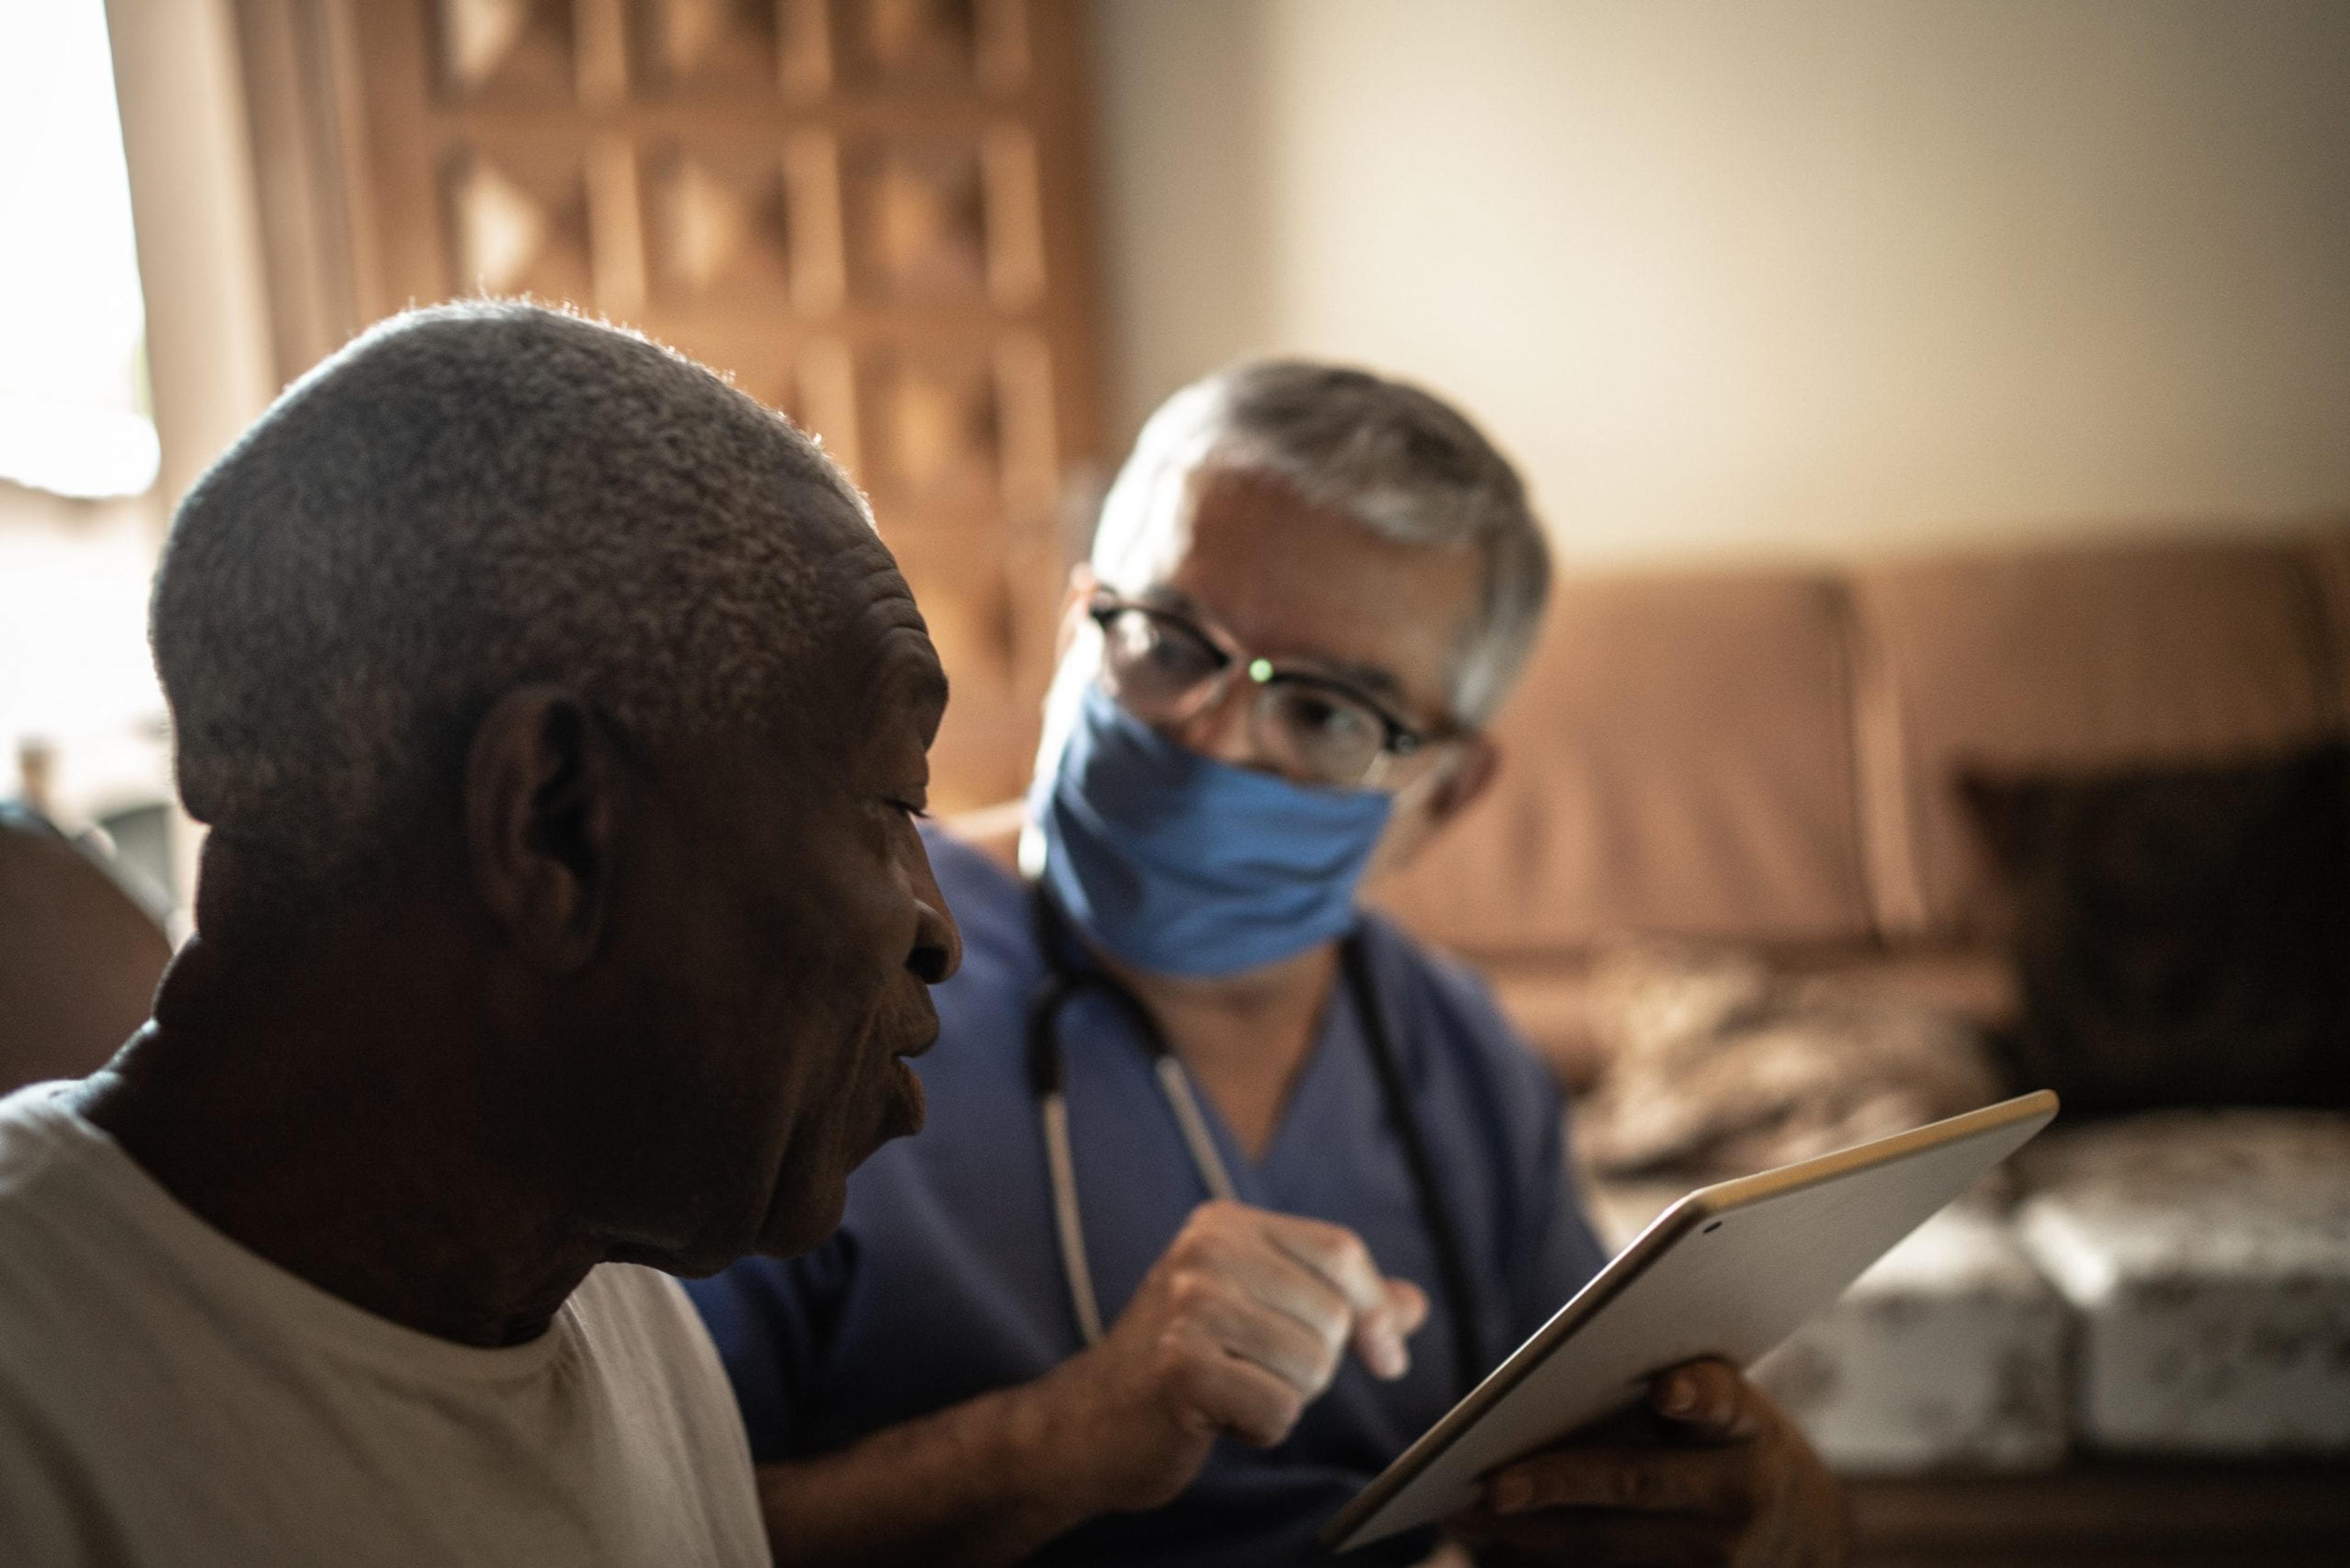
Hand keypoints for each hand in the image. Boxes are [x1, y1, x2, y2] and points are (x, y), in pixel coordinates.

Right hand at [1035, 1200, 1426, 1514]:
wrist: (1090, 1422)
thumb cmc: (1187, 1365)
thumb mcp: (1259, 1311)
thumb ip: (1336, 1301)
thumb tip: (1414, 1305)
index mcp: (1225, 1224)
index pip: (1340, 1252)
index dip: (1375, 1310)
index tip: (1386, 1358)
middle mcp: (1205, 1251)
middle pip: (1332, 1315)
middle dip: (1316, 1365)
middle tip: (1258, 1373)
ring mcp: (1189, 1306)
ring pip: (1311, 1365)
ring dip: (1286, 1398)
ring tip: (1233, 1389)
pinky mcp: (1181, 1368)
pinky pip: (1278, 1410)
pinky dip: (1260, 1429)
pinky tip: (1217, 1416)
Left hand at [1447, 1359, 1846, 1566]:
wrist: (1814, 1544)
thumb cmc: (1747, 1453)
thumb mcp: (1737, 1415)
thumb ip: (1674, 1394)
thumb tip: (1559, 1386)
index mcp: (1751, 1428)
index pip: (1724, 1403)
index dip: (1698, 1395)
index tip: (1667, 1390)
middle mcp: (1741, 1495)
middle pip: (1637, 1484)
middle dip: (1559, 1484)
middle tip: (1492, 1485)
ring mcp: (1722, 1560)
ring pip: (1609, 1543)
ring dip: (1532, 1531)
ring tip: (1465, 1514)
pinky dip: (1554, 1557)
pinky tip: (1500, 1540)